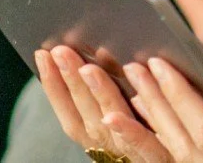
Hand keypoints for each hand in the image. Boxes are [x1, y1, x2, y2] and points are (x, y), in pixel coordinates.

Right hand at [36, 45, 170, 162]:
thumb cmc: (155, 139)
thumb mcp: (132, 117)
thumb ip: (118, 95)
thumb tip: (106, 52)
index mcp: (101, 137)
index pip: (71, 112)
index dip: (55, 86)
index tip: (43, 54)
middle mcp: (109, 147)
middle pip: (86, 113)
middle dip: (71, 81)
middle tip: (61, 50)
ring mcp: (130, 153)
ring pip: (110, 122)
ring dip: (98, 95)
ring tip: (88, 68)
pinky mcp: (158, 158)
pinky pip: (143, 144)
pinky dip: (126, 130)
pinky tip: (114, 116)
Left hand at [121, 56, 202, 161]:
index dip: (175, 102)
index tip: (153, 67)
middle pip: (180, 152)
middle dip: (146, 114)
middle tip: (118, 72)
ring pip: (182, 159)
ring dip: (151, 124)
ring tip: (127, 87)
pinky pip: (196, 160)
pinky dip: (172, 138)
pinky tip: (159, 115)